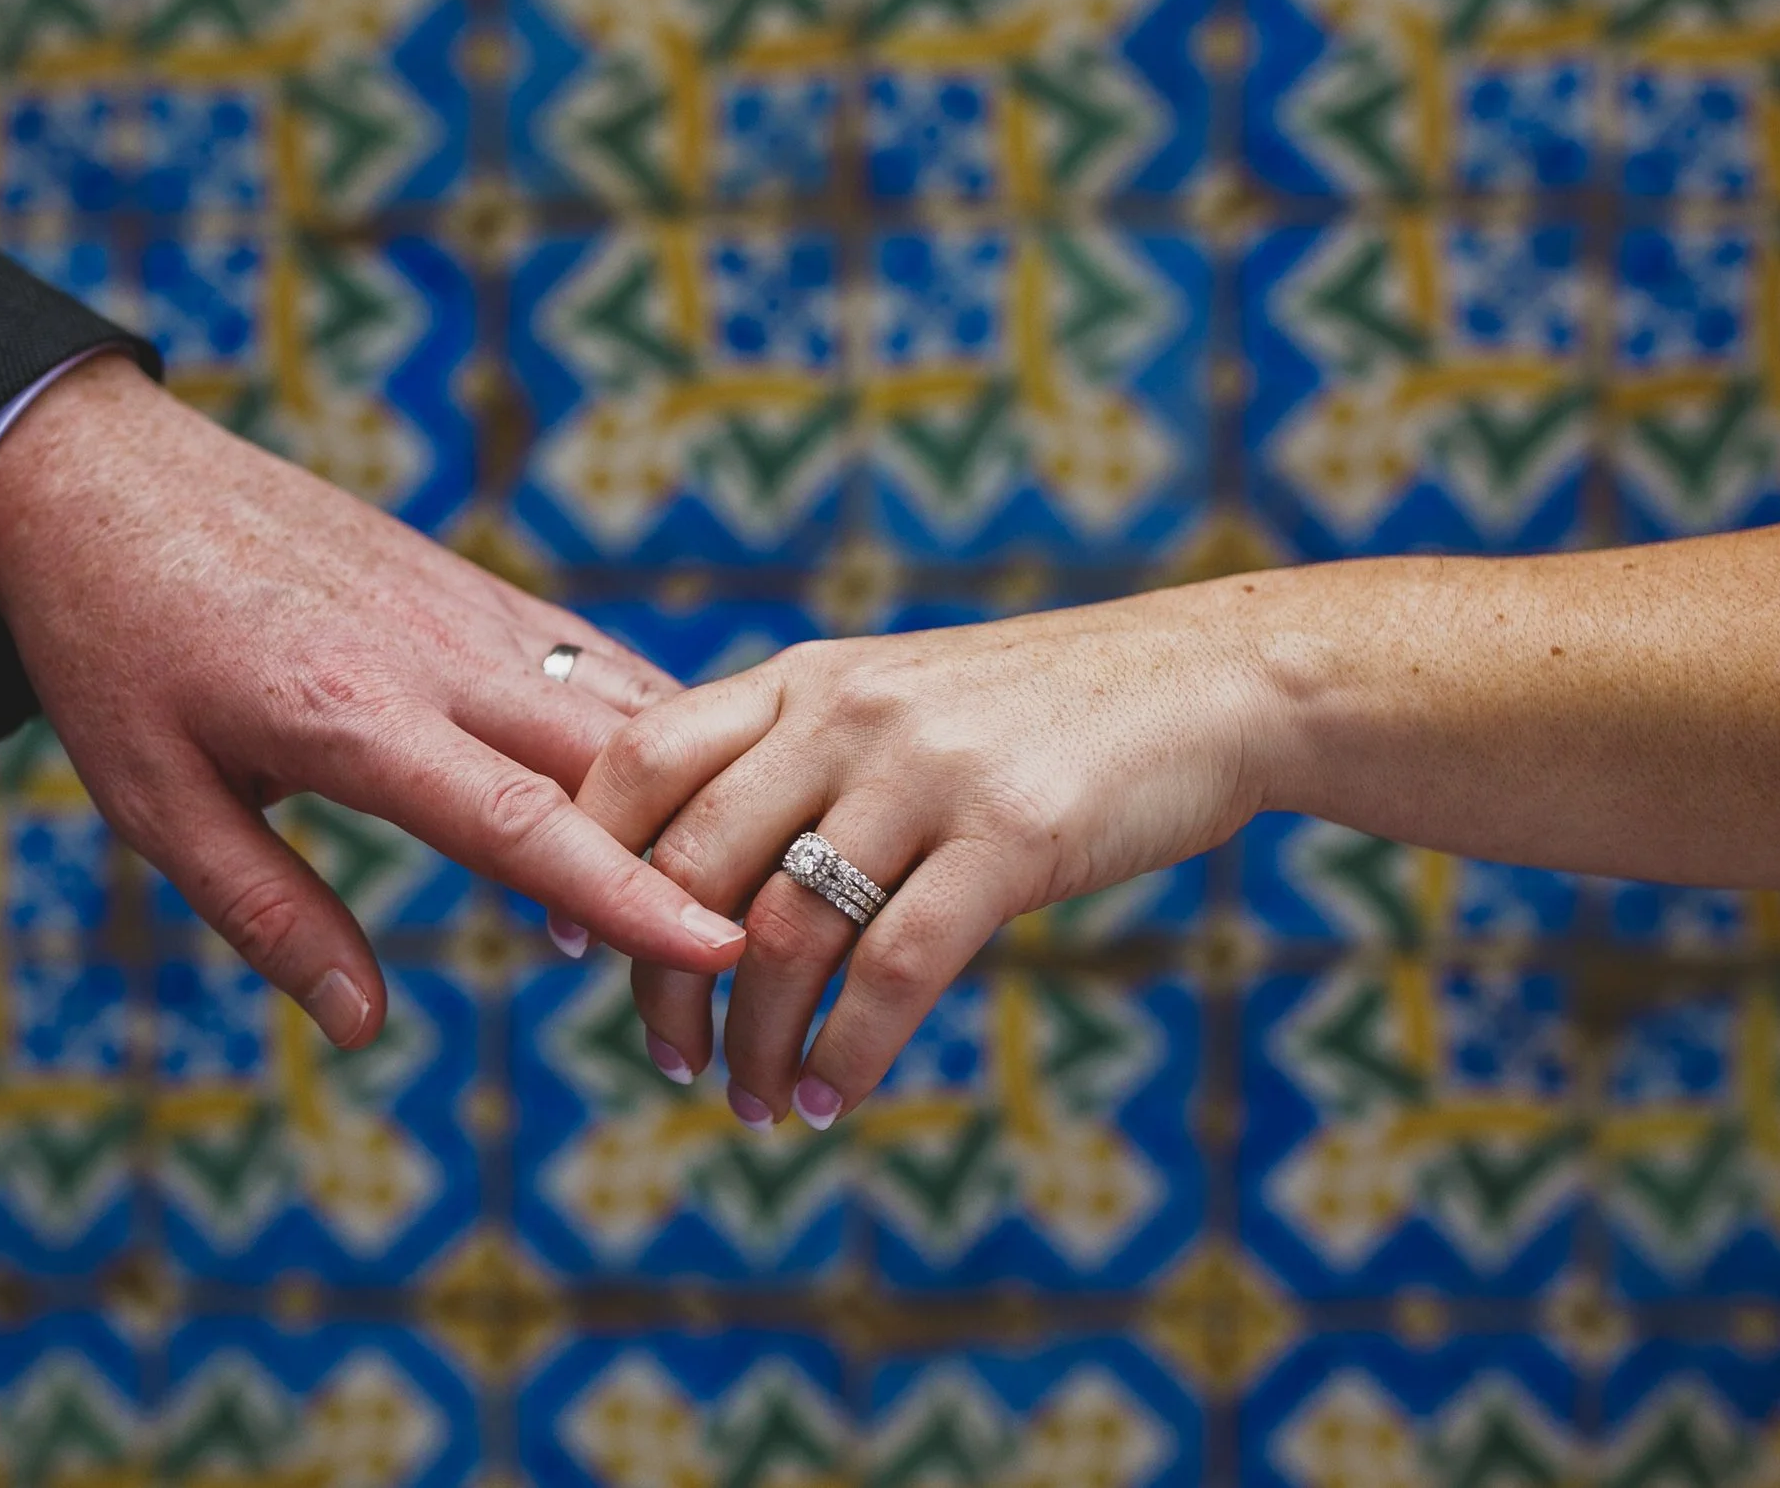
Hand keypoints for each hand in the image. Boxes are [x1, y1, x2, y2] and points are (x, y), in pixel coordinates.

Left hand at [0, 355, 746, 1044]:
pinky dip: (650, 728)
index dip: (625, 895)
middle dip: (689, 859)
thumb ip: (268, 915)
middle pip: (609, 758)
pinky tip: (685, 788)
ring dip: (683, 796)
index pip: (519, 820)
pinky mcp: (473, 586)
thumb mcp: (155, 802)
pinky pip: (592, 661)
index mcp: (349, 713)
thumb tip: (364, 1027)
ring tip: (732, 893)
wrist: (104, 475)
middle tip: (745, 964)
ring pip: (620, 701)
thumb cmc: (116, 648)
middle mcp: (432, 652)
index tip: (719, 952)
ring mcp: (465, 608)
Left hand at [576, 588, 1279, 1126]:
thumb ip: (798, 757)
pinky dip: (848, 1052)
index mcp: (804, 679)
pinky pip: (892, 970)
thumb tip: (694, 866)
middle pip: (691, 863)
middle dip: (661, 982)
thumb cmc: (1039, 712)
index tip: (570, 941)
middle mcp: (845, 713)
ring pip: (785, 932)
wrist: (1208, 681)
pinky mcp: (1011, 837)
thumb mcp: (896, 698)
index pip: (642, 758)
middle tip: (669, 1056)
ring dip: (755, 1041)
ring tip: (757, 1101)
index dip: (586, 856)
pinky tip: (834, 1097)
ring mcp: (926, 772)